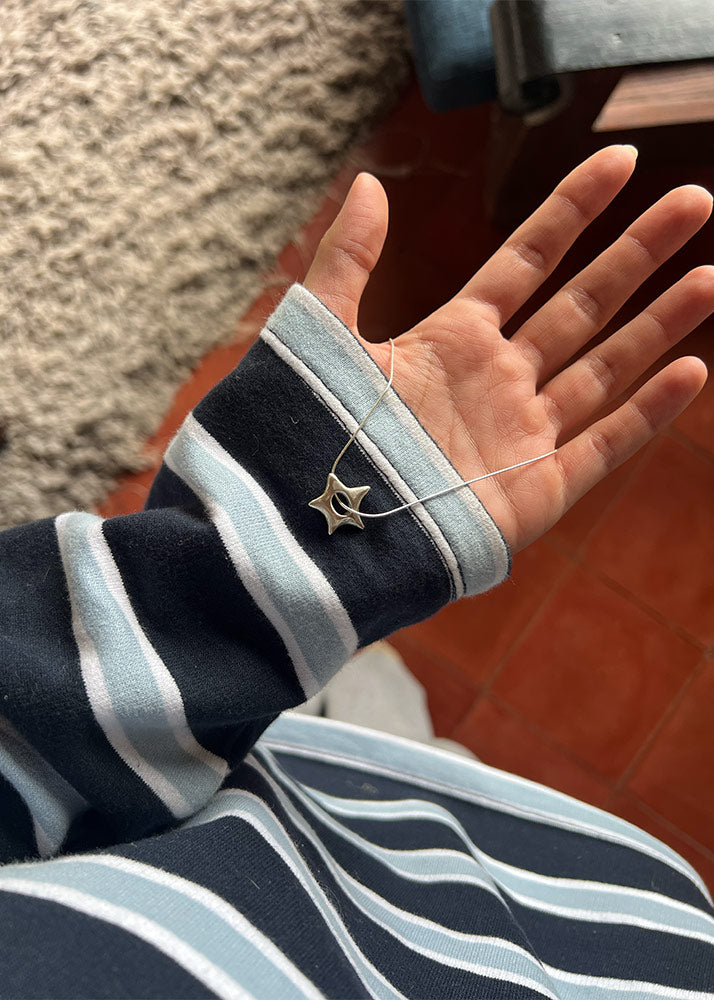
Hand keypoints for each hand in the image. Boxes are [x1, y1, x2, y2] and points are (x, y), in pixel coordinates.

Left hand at [304, 147, 712, 552]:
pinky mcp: (538, 488)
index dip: (573, 209)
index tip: (621, 159)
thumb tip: (372, 182)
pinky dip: (649, 412)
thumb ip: (347, 259)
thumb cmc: (317, 436)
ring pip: (607, 366)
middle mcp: (498, 380)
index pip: (528, 259)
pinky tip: (691, 370)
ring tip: (713, 275)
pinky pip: (604, 443)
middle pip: (583, 303)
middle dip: (638, 252)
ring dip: (661, 322)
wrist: (322, 533)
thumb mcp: (321, 334)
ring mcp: (522, 433)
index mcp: (453, 340)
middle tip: (696, 198)